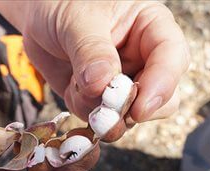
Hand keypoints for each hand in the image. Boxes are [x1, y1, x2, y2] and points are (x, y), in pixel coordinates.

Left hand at [0, 1, 188, 122]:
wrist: (36, 16)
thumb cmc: (62, 3)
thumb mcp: (77, 20)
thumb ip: (92, 51)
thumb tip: (103, 85)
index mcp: (150, 27)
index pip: (172, 58)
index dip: (160, 86)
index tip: (139, 110)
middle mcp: (143, 59)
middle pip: (161, 98)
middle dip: (132, 111)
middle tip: (104, 116)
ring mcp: (122, 83)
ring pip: (130, 115)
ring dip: (104, 115)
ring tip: (76, 88)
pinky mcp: (100, 100)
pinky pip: (102, 120)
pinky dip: (85, 114)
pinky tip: (70, 90)